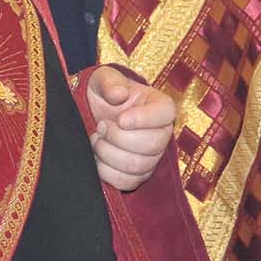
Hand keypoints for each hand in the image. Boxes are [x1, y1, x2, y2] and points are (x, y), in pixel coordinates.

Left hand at [86, 66, 174, 191]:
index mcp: (160, 105)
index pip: (166, 113)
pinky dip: (107, 172)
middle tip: (101, 126)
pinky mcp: (138, 175)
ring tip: (97, 139)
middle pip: (152, 145)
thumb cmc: (104, 93)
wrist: (94, 114)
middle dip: (119, 138)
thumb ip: (110, 81)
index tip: (121, 119)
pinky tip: (97, 157)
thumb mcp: (103, 78)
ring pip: (139, 166)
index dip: (143, 119)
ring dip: (110, 154)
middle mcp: (162, 133)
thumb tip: (119, 94)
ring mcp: (152, 157)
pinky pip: (128, 182)